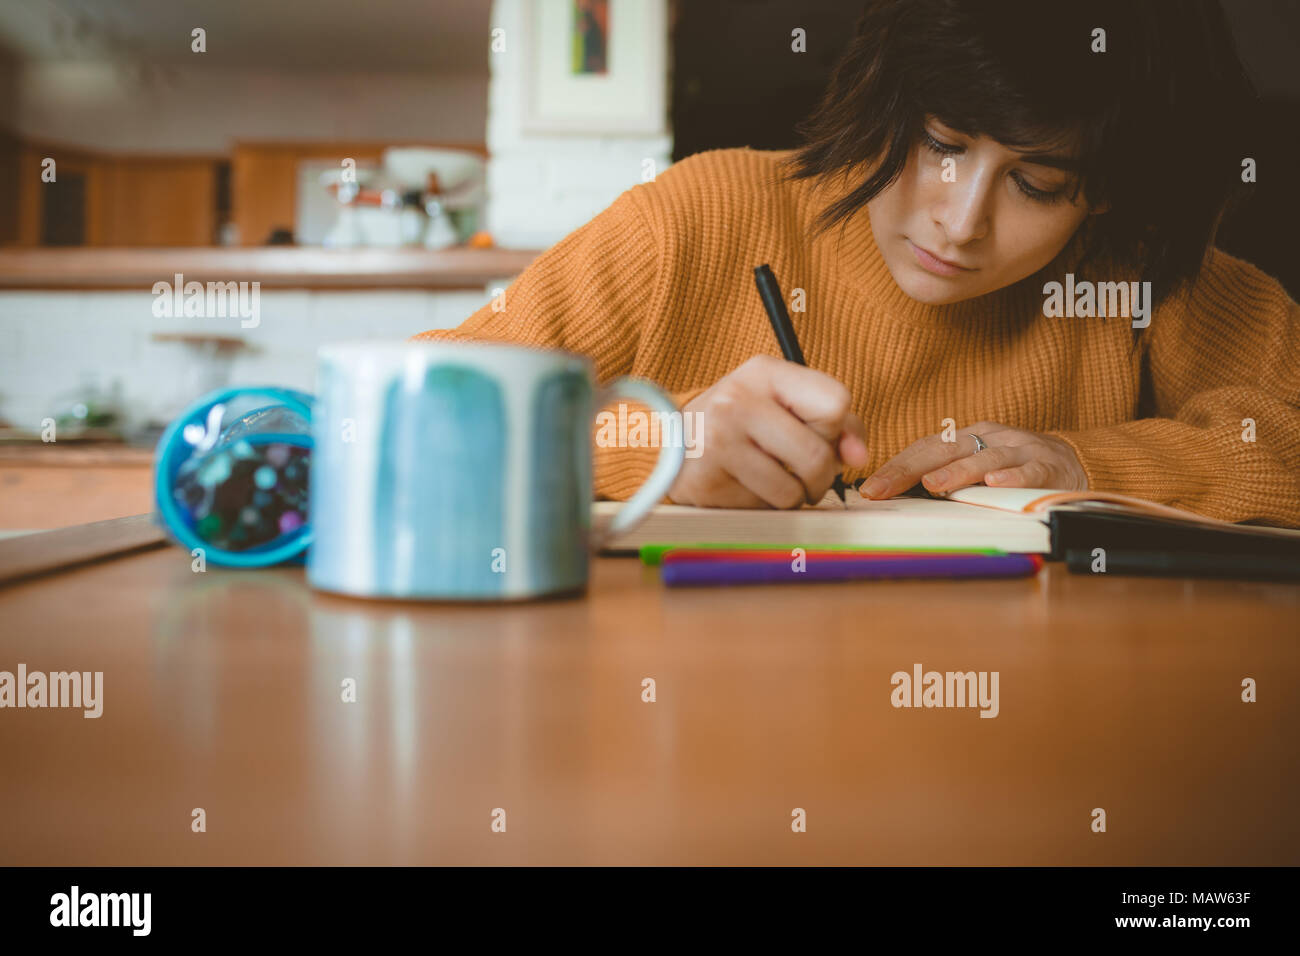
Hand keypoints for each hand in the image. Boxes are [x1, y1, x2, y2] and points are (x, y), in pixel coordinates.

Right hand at [668, 355, 869, 507]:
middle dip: (821, 475)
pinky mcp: (707, 481)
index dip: (837, 430)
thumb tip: (859, 457)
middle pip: (817, 455)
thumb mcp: (783, 402)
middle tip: (805, 474)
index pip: (835, 403)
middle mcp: (737, 402)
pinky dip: (763, 505)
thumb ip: (835, 422)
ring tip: (773, 479)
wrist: (672, 440)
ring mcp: (718, 442)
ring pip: (792, 491)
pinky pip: (762, 508)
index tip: (820, 436)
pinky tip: (745, 486)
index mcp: (764, 372)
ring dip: (793, 496)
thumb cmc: (742, 421)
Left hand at [860, 421, 1087, 498]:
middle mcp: (992, 438)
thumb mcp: (978, 466)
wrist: (1077, 462)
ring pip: (986, 458)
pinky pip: (1029, 471)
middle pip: (947, 449)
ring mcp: (1021, 449)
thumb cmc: (1015, 469)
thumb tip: (898, 498)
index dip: (897, 466)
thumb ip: (945, 477)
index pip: (926, 448)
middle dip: (912, 469)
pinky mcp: (1049, 465)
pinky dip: (1012, 478)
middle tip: (885, 488)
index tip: (871, 488)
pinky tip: (995, 486)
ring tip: (933, 486)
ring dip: (957, 472)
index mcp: (970, 437)